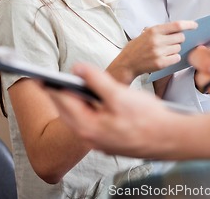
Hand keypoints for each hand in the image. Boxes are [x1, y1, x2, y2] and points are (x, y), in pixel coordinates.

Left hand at [46, 64, 178, 157]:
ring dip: (74, 103)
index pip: (63, 102)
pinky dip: (87, 111)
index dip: (52, 87)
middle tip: (50, 80)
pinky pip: (91, 123)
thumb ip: (97, 80)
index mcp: (89, 126)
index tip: (40, 77)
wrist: (169, 138)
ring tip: (71, 87)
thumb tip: (78, 69)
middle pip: (68, 112)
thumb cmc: (147, 118)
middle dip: (59, 95)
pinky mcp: (110, 140)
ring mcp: (100, 140)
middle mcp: (91, 136)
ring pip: (80, 118)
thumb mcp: (119, 94)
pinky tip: (93, 101)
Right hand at [108, 20, 196, 82]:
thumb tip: (180, 29)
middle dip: (179, 39)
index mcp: (154, 30)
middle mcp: (157, 40)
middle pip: (180, 38)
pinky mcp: (160, 63)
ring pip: (178, 48)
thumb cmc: (137, 47)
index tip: (195, 25)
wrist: (127, 62)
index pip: (177, 25)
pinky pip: (176, 58)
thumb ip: (161, 31)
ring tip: (165, 50)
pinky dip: (174, 58)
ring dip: (175, 49)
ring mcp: (159, 52)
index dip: (188, 24)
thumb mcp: (146, 33)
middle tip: (171, 42)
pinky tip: (165, 57)